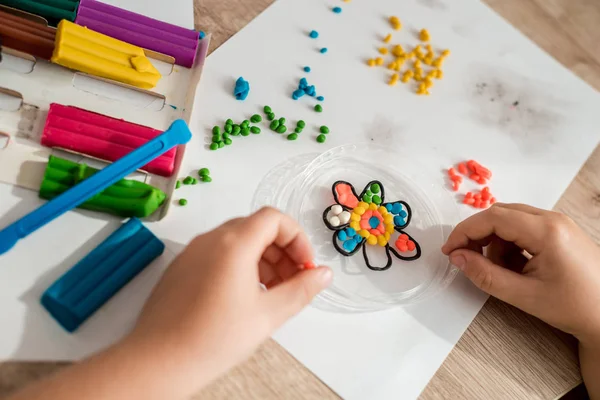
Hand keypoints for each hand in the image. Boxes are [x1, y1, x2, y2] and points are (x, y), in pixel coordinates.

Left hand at [125, 207, 331, 394]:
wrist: (158, 362)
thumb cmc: (210, 340)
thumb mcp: (268, 315)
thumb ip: (301, 290)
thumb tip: (322, 275)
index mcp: (233, 243)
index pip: (274, 218)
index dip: (297, 238)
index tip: (304, 265)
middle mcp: (210, 240)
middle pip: (256, 228)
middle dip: (282, 251)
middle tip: (293, 282)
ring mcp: (192, 252)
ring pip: (237, 242)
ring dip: (262, 260)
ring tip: (271, 294)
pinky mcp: (181, 268)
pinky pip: (217, 255)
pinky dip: (239, 266)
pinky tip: (244, 299)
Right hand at [442, 203, 599, 343]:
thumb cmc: (577, 308)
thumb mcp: (524, 295)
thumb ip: (486, 276)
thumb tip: (458, 259)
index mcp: (547, 231)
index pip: (493, 218)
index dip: (465, 232)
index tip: (450, 250)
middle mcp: (553, 220)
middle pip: (500, 214)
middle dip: (478, 235)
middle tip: (465, 259)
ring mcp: (558, 224)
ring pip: (510, 220)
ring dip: (495, 242)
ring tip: (500, 272)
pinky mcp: (560, 232)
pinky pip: (524, 228)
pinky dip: (510, 244)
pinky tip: (515, 268)